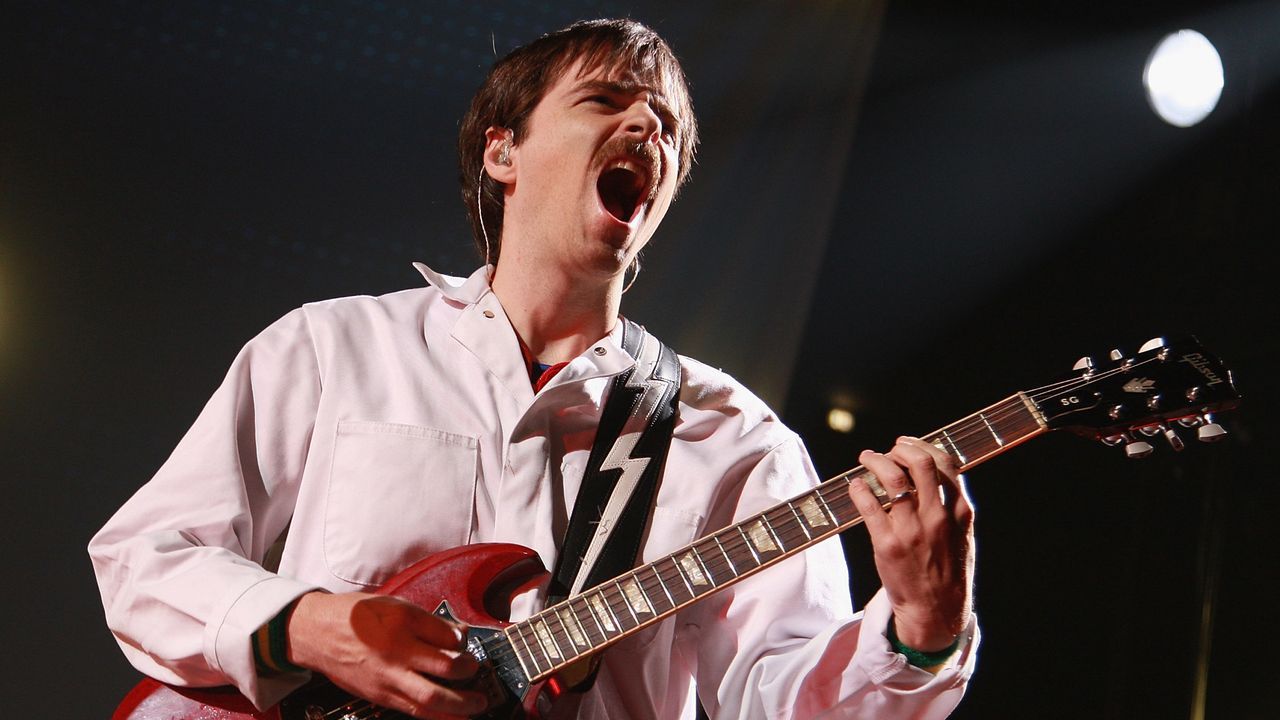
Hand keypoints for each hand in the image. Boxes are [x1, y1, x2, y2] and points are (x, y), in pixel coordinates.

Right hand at [286, 591, 488, 718]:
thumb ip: (428, 621)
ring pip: (429, 699)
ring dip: (459, 706)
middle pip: (443, 671)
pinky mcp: (379, 696)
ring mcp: (387, 678)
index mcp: (403, 622)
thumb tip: (459, 634)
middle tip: (478, 676)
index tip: (468, 643)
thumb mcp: (395, 603)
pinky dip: (434, 715)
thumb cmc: (356, 615)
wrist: (317, 633)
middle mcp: (396, 652)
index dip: (465, 642)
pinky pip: (412, 709)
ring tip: (477, 704)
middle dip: (468, 677)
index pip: (447, 637)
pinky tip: (451, 715)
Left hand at [847, 436, 974, 653]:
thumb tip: (935, 474)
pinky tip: (856, 485)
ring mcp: (912, 530)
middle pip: (920, 463)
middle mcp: (937, 517)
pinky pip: (869, 505)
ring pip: (893, 478)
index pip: (945, 464)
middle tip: (888, 450)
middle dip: (900, 449)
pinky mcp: (887, 544)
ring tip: (866, 458)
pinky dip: (859, 488)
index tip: (907, 444)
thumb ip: (953, 505)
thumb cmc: (948, 572)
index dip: (923, 446)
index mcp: (960, 512)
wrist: (936, 611)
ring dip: (875, 460)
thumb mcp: (963, 536)